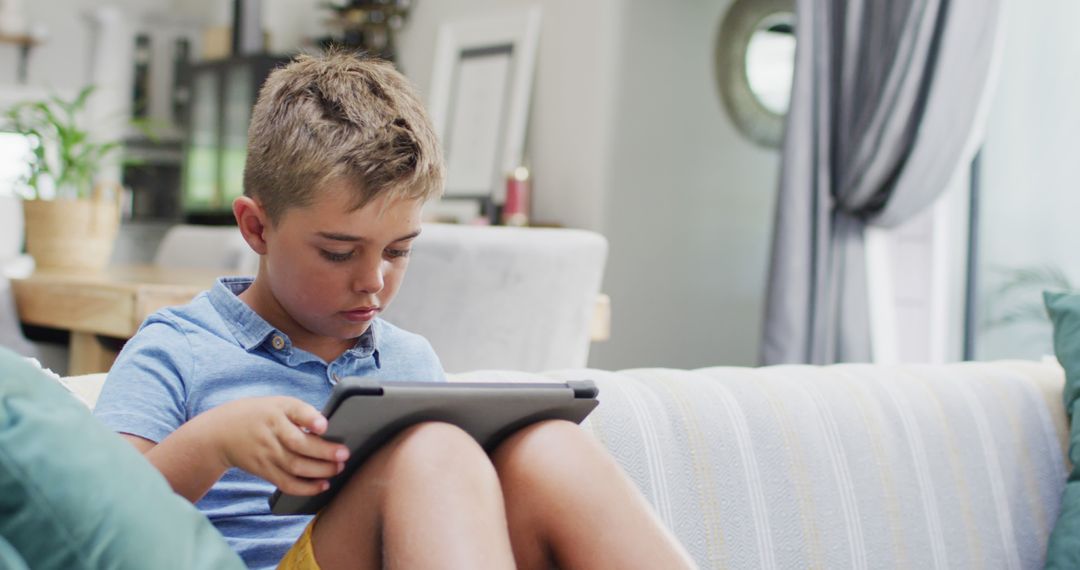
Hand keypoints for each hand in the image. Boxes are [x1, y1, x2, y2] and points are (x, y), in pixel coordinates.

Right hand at [200, 397, 349, 495]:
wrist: (220, 433)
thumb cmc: (260, 415)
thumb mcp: (277, 404)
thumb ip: (301, 414)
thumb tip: (333, 429)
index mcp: (277, 409)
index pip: (295, 411)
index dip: (310, 419)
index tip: (324, 425)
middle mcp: (271, 431)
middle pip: (299, 444)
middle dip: (324, 451)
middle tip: (344, 454)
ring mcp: (266, 453)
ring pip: (295, 466)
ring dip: (320, 470)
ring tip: (338, 469)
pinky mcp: (264, 470)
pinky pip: (286, 482)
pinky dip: (306, 487)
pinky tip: (322, 485)